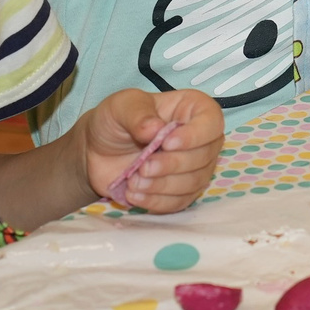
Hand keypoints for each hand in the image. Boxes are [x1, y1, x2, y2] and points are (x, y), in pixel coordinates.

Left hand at [80, 89, 224, 214]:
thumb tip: (156, 129)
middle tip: (143, 167)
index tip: (166, 143)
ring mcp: (194, 167)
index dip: (194, 135)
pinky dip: (158, 201)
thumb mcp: (119, 107)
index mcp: (192, 109)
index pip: (211, 122)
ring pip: (195, 182)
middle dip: (172, 165)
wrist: (97, 151)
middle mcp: (200, 139)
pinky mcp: (181, 192)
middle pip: (205, 156)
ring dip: (163, 186)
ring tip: (134, 182)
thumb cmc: (114, 121)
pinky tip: (136, 195)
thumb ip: (137, 114)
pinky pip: (181, 202)